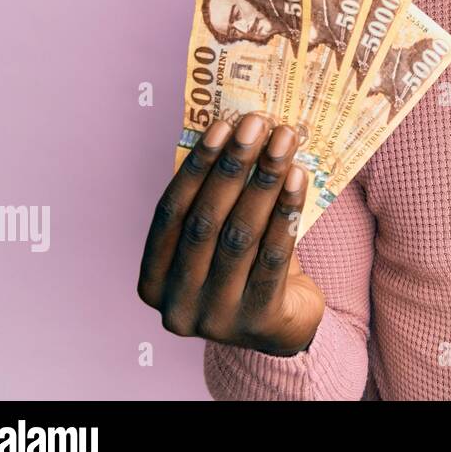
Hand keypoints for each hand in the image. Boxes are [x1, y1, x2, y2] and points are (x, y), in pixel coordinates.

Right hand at [138, 113, 325, 355]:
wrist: (284, 327)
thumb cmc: (246, 271)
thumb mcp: (218, 243)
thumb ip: (216, 203)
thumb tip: (236, 135)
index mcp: (153, 281)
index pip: (170, 213)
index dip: (196, 166)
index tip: (222, 125)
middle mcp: (177, 304)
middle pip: (205, 222)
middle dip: (233, 166)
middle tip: (258, 124)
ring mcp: (216, 317)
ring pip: (240, 236)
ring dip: (263, 181)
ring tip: (284, 143)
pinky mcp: (258, 320)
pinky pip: (274, 255)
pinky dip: (286, 211)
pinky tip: (298, 178)